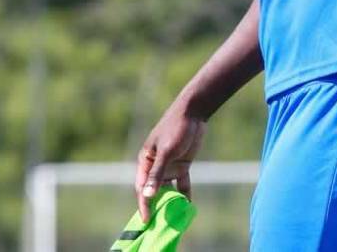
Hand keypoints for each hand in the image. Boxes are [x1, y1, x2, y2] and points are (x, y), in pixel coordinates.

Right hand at [134, 101, 205, 221]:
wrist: (193, 112)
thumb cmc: (176, 128)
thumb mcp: (167, 151)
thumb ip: (157, 173)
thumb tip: (147, 195)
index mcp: (146, 161)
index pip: (143, 188)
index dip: (144, 204)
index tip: (147, 220)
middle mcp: (156, 166)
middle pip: (154, 190)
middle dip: (156, 206)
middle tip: (159, 224)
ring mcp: (169, 166)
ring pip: (167, 189)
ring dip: (170, 201)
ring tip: (173, 219)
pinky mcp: (182, 164)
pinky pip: (181, 183)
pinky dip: (184, 194)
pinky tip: (188, 206)